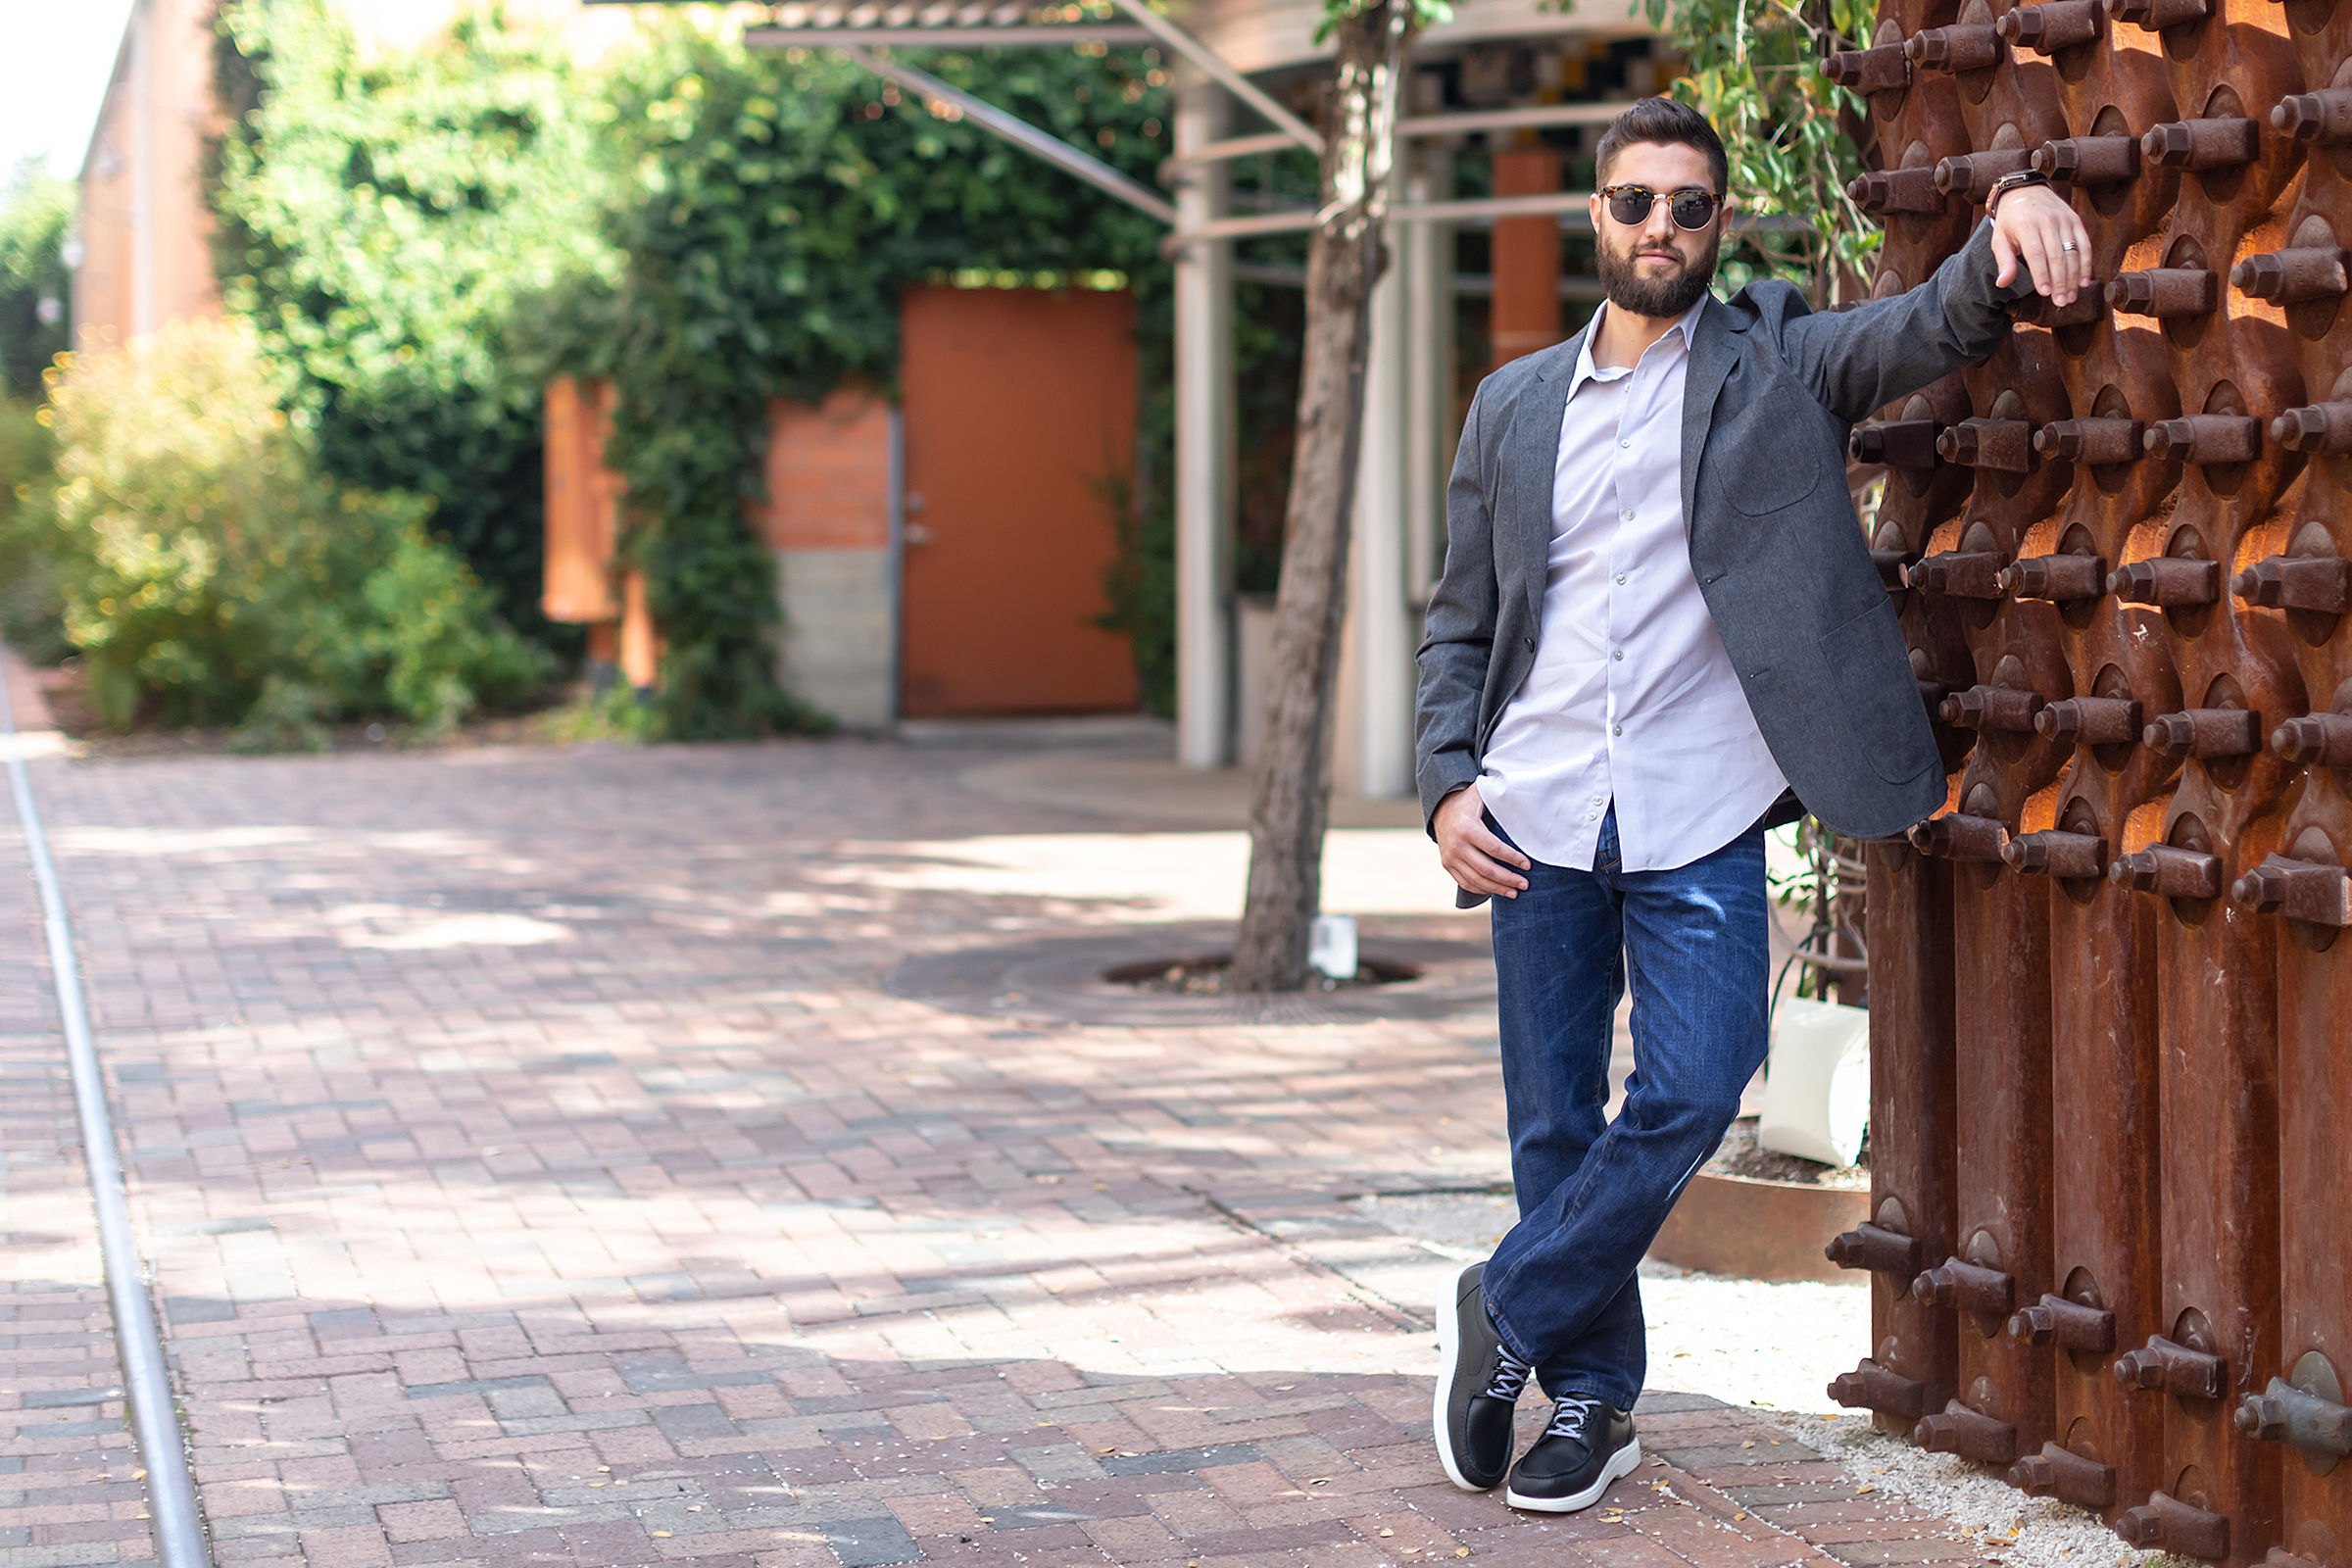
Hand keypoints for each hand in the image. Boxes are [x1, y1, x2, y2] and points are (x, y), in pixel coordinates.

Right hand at [1434, 784, 1530, 898]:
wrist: (1441, 808)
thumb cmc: (1469, 801)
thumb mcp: (1482, 794)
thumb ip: (1500, 795)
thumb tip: (1524, 795)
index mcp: (1467, 828)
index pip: (1495, 849)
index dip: (1513, 859)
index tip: (1528, 865)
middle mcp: (1456, 845)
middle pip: (1487, 869)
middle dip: (1508, 879)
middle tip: (1525, 884)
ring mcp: (1449, 857)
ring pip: (1477, 880)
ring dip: (1498, 888)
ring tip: (1515, 892)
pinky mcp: (1446, 864)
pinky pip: (1465, 882)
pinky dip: (1482, 889)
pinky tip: (1496, 890)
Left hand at [1989, 184, 2093, 306]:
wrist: (2026, 191)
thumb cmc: (2010, 221)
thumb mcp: (1999, 238)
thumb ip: (2004, 261)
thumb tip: (2002, 283)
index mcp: (2027, 226)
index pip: (2036, 254)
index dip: (2042, 275)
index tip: (2045, 293)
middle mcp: (2048, 221)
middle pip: (2057, 255)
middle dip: (2060, 281)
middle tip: (2061, 302)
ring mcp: (2064, 220)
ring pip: (2073, 251)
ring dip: (2074, 277)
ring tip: (2071, 297)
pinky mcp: (2075, 220)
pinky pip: (2084, 244)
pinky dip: (2086, 263)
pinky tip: (2084, 281)